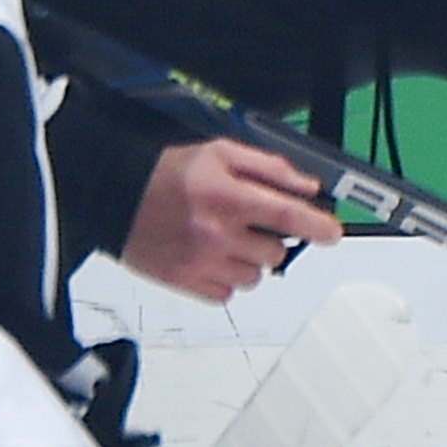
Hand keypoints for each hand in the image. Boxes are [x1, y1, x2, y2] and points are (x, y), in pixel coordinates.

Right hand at [117, 139, 340, 302]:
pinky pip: (229, 294)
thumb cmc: (164, 172)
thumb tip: (304, 186)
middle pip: (276, 252)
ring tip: (226, 238)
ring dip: (250, 261)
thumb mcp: (218, 152)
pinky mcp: (187, 283)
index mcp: (225, 196)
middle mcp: (215, 233)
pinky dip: (227, 279)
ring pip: (255, 277)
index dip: (319, 226)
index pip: (287, 216)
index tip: (332, 232)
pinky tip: (211, 256)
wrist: (114, 195)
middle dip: (272, 238)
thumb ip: (267, 167)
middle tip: (250, 222)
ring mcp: (201, 262)